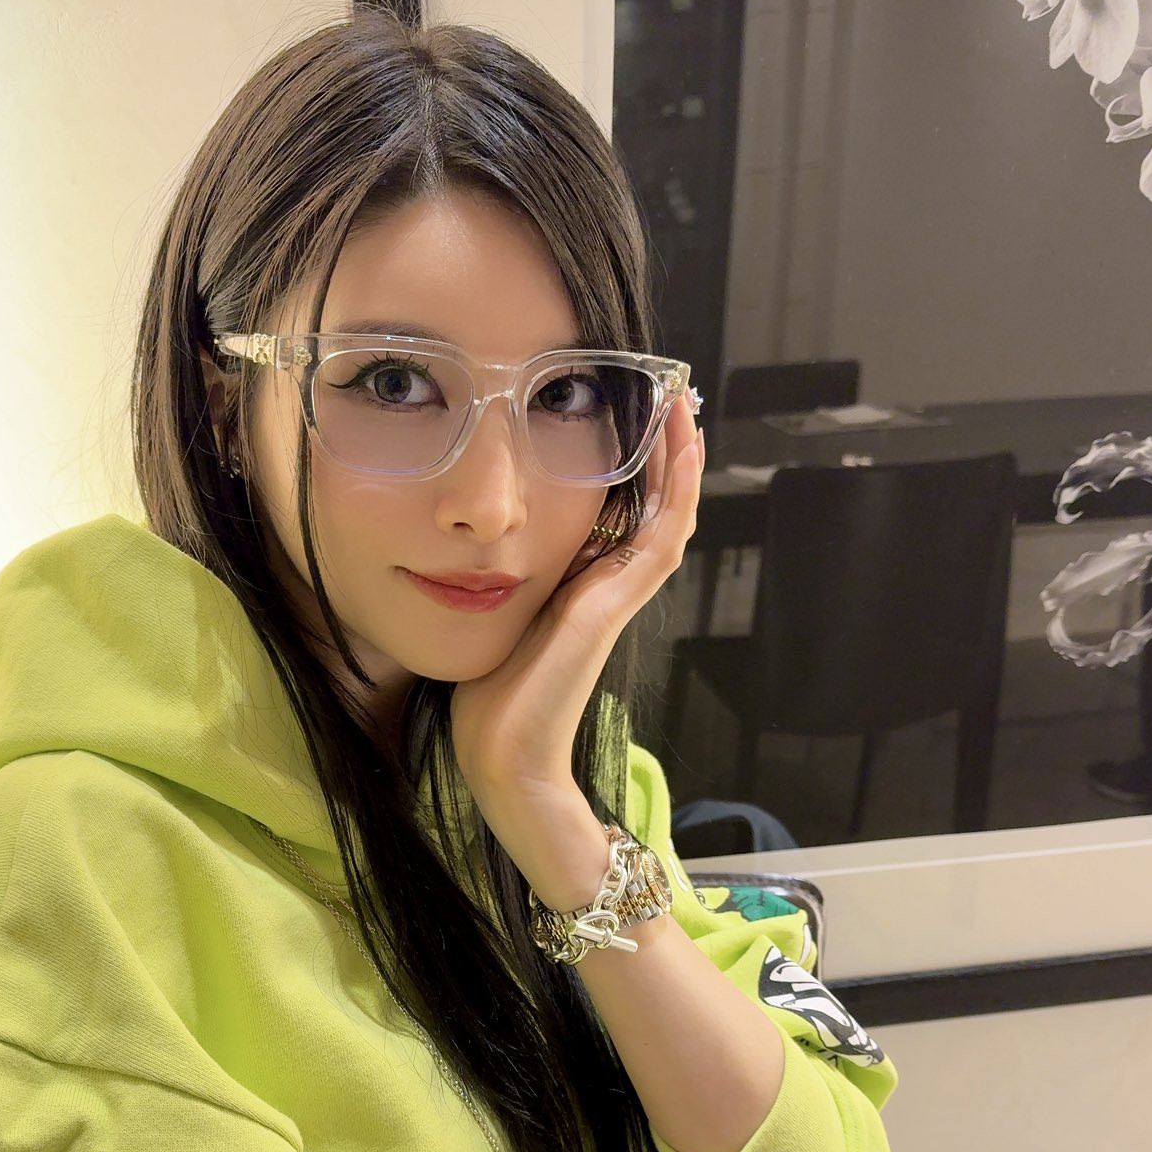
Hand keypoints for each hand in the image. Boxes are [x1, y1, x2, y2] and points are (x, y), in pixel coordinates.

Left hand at [449, 391, 704, 811]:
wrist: (503, 755)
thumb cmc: (488, 700)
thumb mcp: (490, 619)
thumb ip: (497, 584)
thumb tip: (469, 547)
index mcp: (578, 589)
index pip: (616, 515)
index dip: (630, 468)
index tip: (624, 415)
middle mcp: (606, 589)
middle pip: (650, 507)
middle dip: (659, 452)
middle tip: (667, 396)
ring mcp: (618, 597)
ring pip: (667, 515)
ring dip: (678, 460)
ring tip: (681, 406)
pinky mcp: (616, 605)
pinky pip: (662, 536)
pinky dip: (677, 491)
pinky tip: (682, 447)